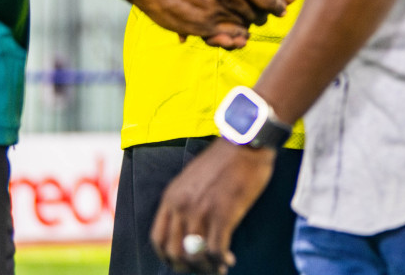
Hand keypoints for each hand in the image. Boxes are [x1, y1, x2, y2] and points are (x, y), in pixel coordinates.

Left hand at [152, 138, 274, 272]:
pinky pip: (216, 249)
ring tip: (217, 266)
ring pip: (195, 254)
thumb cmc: (225, 158)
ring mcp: (201, 212)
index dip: (167, 255)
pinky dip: (222, 260)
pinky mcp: (223, 215)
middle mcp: (181, 207)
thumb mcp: (193, 178)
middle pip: (174, 251)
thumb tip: (189, 226)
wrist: (246, 142)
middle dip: (187, 265)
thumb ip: (186, 201)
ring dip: (206, 266)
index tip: (179, 261)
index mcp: (171, 197)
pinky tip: (229, 260)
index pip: (157, 238)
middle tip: (200, 267)